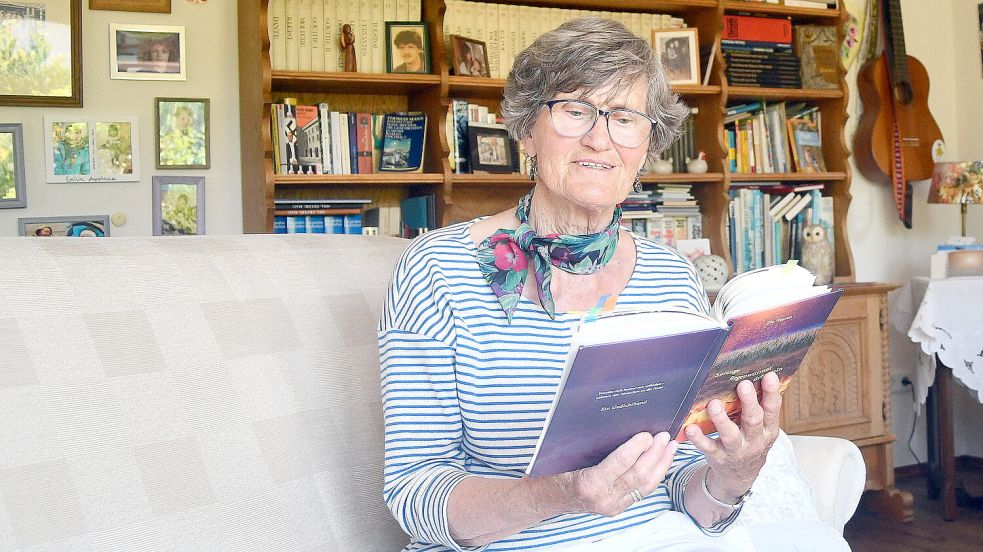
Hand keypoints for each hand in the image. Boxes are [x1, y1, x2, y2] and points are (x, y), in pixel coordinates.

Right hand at [560, 431, 676, 516]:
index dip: (637, 448)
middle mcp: (603, 498)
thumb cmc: (554, 471)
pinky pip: (642, 491)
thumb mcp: (566, 455)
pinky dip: (655, 475)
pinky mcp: (618, 508)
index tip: (647, 434)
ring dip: (661, 465)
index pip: (621, 463)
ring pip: (646, 486)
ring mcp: (613, 506)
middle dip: (655, 455)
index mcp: (588, 483)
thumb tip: (614, 422)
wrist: (548, 498)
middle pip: (639, 475)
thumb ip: (589, 443)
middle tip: (664, 437)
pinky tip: (662, 462)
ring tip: (671, 447)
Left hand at [684, 371, 781, 500]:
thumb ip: (761, 408)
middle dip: (749, 402)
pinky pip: (708, 447)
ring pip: (730, 435)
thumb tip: (760, 376)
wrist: (741, 476)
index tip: (769, 375)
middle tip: (743, 384)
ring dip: (722, 419)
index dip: (772, 394)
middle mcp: (754, 441)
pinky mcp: (718, 457)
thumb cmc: (751, 442)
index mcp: (767, 430)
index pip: (772, 410)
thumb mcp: (763, 429)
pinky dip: (699, 438)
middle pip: (753, 420)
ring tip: (714, 404)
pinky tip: (690, 428)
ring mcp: (736, 450)